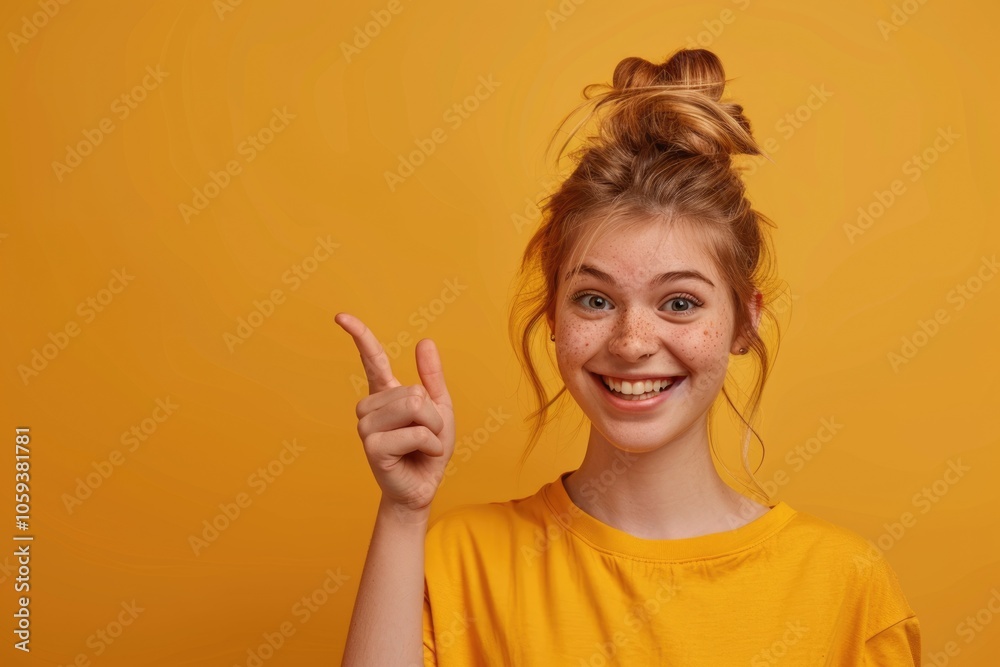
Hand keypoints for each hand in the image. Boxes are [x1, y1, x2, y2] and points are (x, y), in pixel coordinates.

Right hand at [335, 312, 454, 514]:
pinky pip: (415, 432)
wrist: (424, 487)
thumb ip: (431, 377)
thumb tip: (425, 341)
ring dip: (432, 429)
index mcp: (385, 394)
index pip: (371, 359)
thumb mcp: (439, 409)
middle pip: (414, 391)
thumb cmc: (428, 450)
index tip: (340, 317)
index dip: (359, 336)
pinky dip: (429, 444)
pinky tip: (419, 456)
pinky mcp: (372, 447)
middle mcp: (370, 408)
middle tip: (427, 436)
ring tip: (422, 446)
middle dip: (433, 415)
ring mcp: (367, 427)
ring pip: (415, 407)